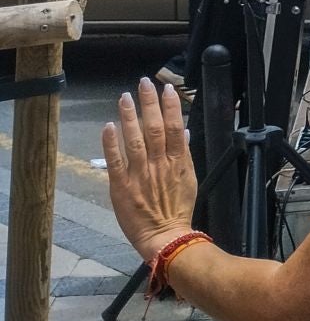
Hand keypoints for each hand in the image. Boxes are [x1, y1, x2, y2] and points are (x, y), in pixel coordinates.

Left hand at [101, 79, 198, 262]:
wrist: (165, 237)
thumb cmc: (177, 210)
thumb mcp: (190, 181)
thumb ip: (185, 156)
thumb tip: (184, 133)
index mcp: (178, 163)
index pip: (175, 129)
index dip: (171, 108)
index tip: (166, 90)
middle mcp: (160, 164)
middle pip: (155, 128)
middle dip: (149, 104)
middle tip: (144, 83)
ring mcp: (140, 174)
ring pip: (135, 139)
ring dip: (129, 116)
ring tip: (125, 97)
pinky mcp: (121, 185)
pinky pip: (115, 160)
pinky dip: (111, 142)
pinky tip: (108, 125)